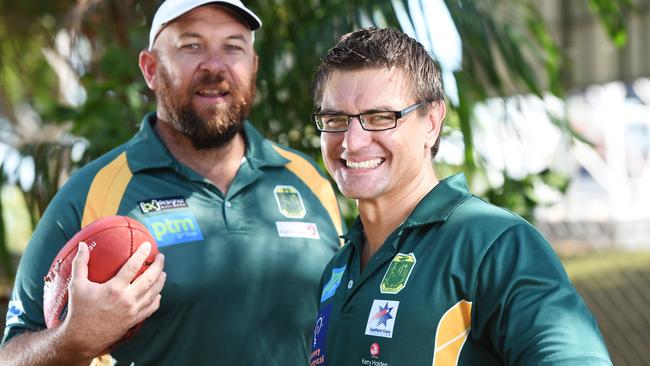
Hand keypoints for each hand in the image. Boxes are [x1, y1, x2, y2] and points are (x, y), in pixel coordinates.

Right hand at [61, 241, 165, 357]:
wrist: (81, 338)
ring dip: (160, 281)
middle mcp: (127, 299)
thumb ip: (80, 263)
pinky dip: (156, 299)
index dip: (142, 254)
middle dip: (158, 266)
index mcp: (114, 289)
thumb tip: (82, 245)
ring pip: (154, 293)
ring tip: (163, 272)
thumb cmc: (78, 310)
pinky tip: (157, 294)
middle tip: (160, 257)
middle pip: (150, 279)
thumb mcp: (76, 285)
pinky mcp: (134, 320)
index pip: (133, 266)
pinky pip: (150, 308)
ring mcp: (132, 310)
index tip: (148, 246)